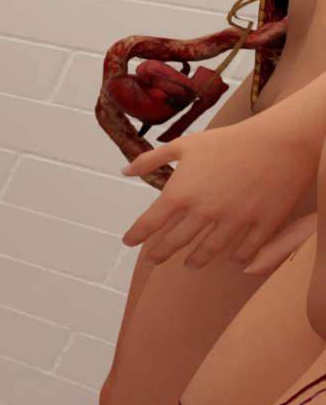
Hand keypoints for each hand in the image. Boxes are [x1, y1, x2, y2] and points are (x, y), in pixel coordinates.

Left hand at [122, 115, 311, 269]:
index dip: (136, 236)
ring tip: (190, 264)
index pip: (150, 223)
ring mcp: (234, 221)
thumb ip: (150, 159)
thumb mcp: (184, 145)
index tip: (129, 242)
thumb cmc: (228, 141)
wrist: (279, 141)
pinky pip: (245, 250)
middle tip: (153, 260)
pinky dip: (237, 257)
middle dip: (160, 253)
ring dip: (196, 260)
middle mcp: (204, 212)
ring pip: (208, 251)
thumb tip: (125, 171)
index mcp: (181, 193)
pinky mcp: (262, 225)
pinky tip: (232, 258)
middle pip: (175, 242)